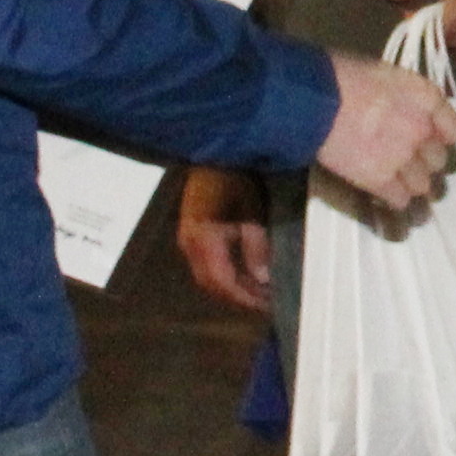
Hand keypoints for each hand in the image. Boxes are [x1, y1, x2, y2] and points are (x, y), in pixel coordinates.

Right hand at [177, 168, 273, 312]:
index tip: (267, 307)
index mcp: (202, 238)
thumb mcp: (252, 208)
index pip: (221, 283)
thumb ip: (256, 245)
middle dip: (238, 297)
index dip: (244, 298)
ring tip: (259, 291)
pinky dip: (227, 273)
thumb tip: (262, 278)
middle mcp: (189, 242)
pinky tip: (246, 271)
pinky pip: (207, 262)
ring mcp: (188, 236)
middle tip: (266, 304)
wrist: (215, 149)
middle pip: (211, 284)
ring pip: (208, 275)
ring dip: (232, 287)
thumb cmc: (236, 174)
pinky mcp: (192, 230)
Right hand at [318, 51, 455, 211]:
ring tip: (392, 180)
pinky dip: (392, 199)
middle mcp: (423, 130)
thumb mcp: (385, 75)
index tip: (429, 141)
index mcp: (427, 98)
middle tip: (404, 161)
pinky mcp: (382, 181)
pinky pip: (400, 200)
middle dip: (423, 162)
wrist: (316, 99)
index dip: (440, 138)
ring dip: (409, 184)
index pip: (453, 130)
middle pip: (438, 161)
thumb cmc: (343, 77)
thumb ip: (405, 98)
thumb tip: (403, 111)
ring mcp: (405, 157)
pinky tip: (380, 191)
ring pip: (422, 185)